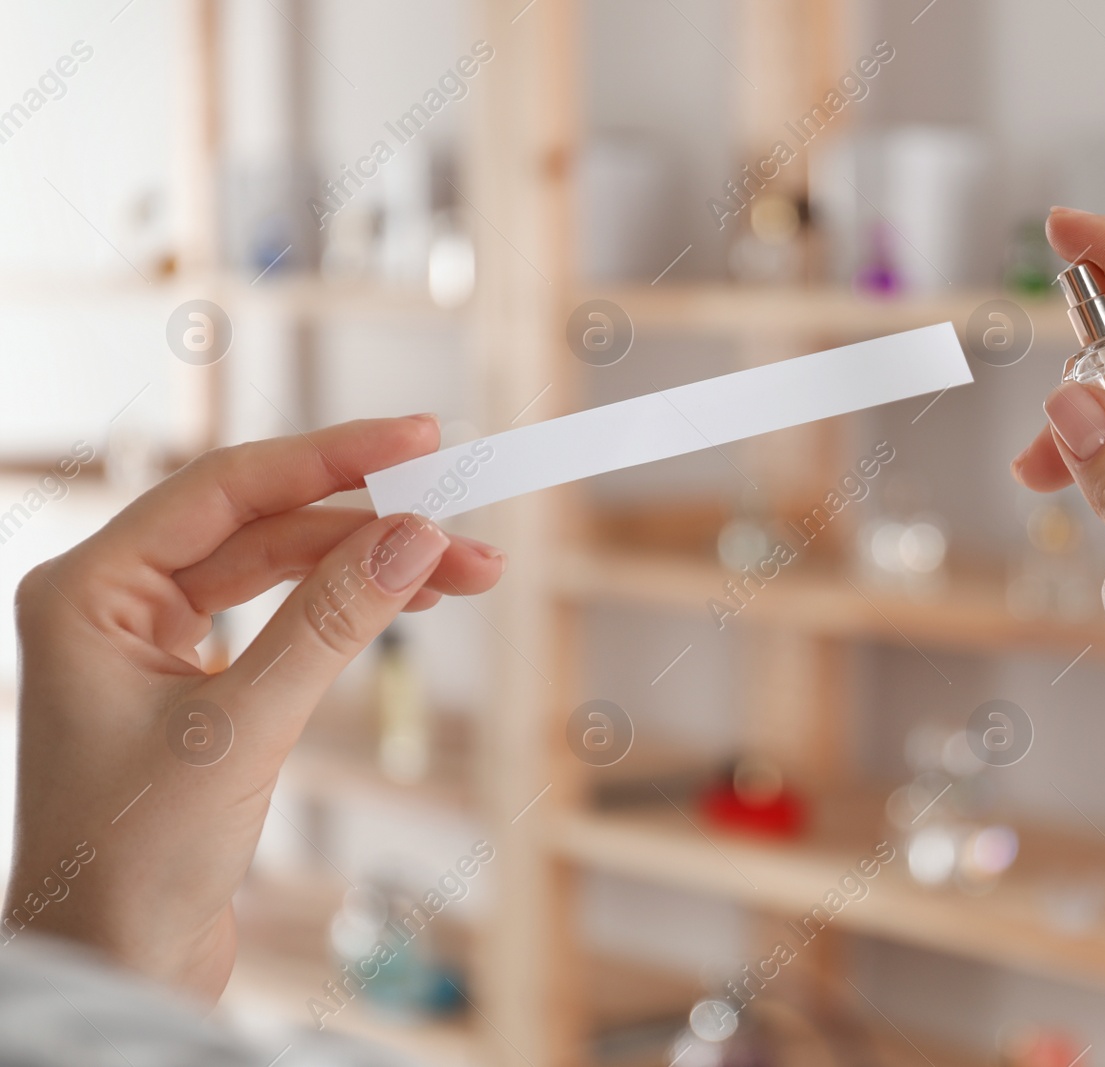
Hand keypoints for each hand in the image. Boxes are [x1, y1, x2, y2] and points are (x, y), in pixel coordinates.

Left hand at [5, 416, 504, 1000]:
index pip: (225, 488)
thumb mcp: (241, 728)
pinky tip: (407, 603)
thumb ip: (329, 622)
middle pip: (263, 526)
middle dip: (368, 526)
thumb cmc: (133, 859)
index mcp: (89, 590)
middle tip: (464, 526)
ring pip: (280, 570)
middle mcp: (116, 602)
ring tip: (463, 573)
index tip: (418, 438)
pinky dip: (346, 610)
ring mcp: (156, 643)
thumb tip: (413, 536)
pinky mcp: (197, 686)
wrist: (113, 965)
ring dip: (369, 568)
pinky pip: (282, 619)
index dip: (330, 458)